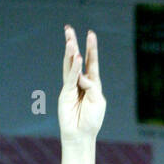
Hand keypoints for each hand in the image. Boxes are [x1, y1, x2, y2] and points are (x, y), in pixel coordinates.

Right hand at [60, 25, 105, 140]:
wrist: (80, 135)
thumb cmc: (91, 120)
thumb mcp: (98, 100)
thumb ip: (92, 86)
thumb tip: (81, 75)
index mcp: (93, 84)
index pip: (91, 63)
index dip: (91, 49)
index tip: (90, 34)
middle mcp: (81, 82)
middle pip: (77, 59)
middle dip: (74, 44)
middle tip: (69, 29)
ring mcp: (72, 86)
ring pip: (70, 65)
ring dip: (70, 51)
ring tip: (69, 38)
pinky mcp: (65, 92)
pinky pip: (70, 78)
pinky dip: (74, 69)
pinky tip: (75, 58)